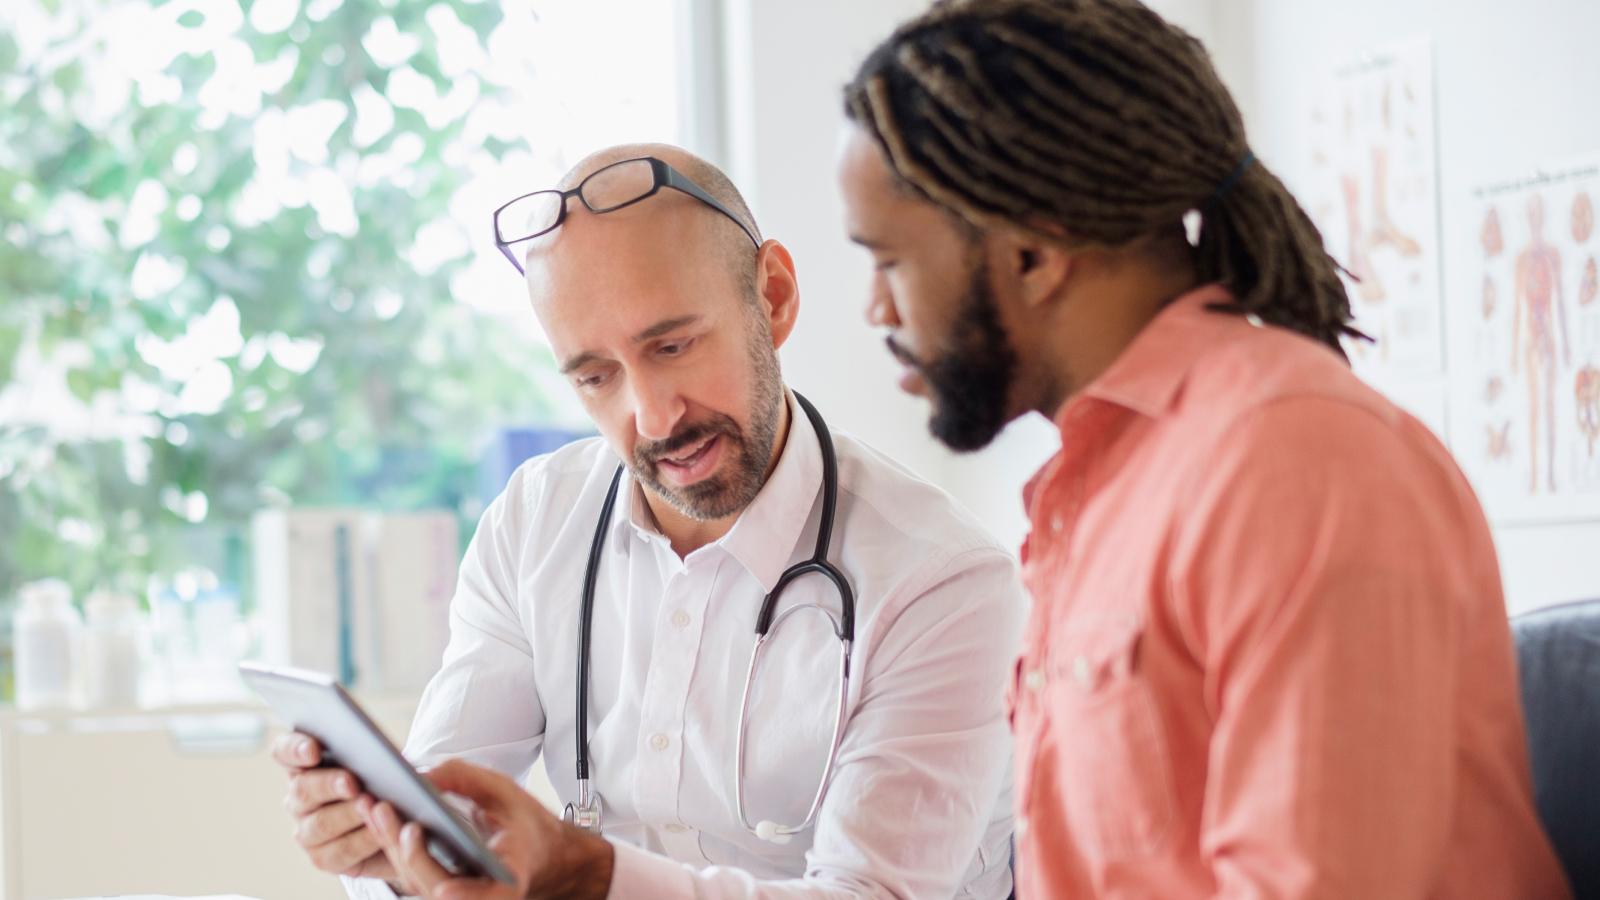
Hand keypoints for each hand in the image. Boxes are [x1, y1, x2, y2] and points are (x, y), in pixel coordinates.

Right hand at [272, 731, 408, 890]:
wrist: (404, 820)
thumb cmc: (392, 779)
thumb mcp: (391, 760)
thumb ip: (380, 751)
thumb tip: (396, 753)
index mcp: (305, 762)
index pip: (285, 751)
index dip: (295, 748)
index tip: (314, 749)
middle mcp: (299, 796)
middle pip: (302, 789)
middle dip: (328, 784)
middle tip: (352, 783)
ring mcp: (306, 829)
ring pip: (320, 823)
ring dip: (347, 815)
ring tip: (372, 807)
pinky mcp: (323, 857)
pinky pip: (338, 852)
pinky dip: (362, 841)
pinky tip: (382, 833)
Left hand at [360, 759, 613, 899]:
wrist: (537, 852)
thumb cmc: (525, 822)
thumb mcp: (508, 792)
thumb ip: (468, 780)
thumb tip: (422, 777)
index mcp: (510, 875)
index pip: (488, 894)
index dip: (466, 893)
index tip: (445, 888)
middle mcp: (482, 893)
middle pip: (437, 884)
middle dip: (409, 851)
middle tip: (387, 813)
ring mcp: (457, 893)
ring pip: (417, 881)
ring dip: (391, 845)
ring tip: (373, 807)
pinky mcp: (439, 885)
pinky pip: (411, 873)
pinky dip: (393, 846)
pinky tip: (376, 817)